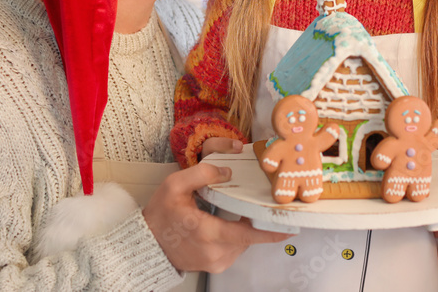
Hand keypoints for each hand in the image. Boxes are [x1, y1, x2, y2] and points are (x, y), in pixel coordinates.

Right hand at [145, 137, 287, 272]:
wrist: (146, 244)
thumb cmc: (160, 215)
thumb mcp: (174, 186)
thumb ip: (201, 173)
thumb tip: (227, 172)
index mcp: (206, 233)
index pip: (247, 234)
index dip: (271, 232)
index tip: (290, 227)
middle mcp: (214, 252)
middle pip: (249, 235)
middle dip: (255, 220)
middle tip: (259, 206)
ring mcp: (215, 262)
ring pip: (243, 242)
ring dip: (244, 228)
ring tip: (238, 213)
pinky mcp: (215, 266)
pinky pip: (235, 249)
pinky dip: (236, 237)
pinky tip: (226, 225)